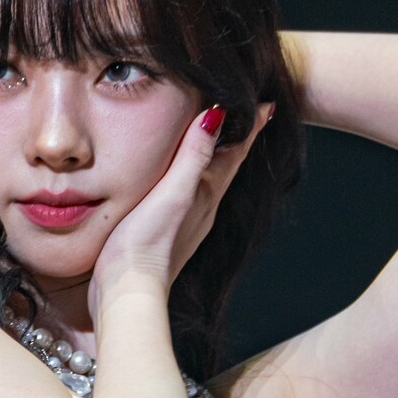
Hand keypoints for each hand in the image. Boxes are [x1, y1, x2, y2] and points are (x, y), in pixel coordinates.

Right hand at [88, 101, 272, 323]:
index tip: (268, 104)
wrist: (128, 293)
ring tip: (221, 140)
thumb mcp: (173, 193)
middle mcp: (204, 207)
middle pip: (228, 165)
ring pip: (211, 180)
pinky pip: (191, 195)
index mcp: (207, 193)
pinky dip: (195, 177)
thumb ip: (193, 156)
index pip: (235, 153)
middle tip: (250, 114)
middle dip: (239, 138)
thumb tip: (218, 115)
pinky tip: (184, 181)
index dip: (251, 126)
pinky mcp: (169, 233)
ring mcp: (188, 222)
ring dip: (218, 157)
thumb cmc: (146, 245)